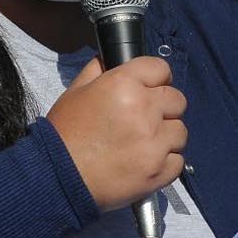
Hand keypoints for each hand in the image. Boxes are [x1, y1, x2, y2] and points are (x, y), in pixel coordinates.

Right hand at [46, 56, 187, 211]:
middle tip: (145, 120)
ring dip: (167, 136)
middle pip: (177, 99)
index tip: (152, 88)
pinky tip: (145, 163)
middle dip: (164, 108)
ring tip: (143, 145)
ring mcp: (155, 141)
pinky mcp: (160, 170)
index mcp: (124, 84)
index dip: (156, 78)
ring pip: (180, 131)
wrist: (57, 179)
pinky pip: (178, 160)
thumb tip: (112, 59)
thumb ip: (98, 70)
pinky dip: (166, 162)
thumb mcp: (75, 92)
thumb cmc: (64, 134)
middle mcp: (145, 109)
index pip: (161, 68)